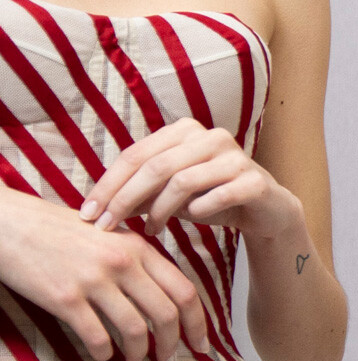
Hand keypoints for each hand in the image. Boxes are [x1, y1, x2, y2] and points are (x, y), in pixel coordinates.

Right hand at [0, 188, 213, 360]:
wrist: (8, 223)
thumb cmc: (56, 230)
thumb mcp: (107, 234)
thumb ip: (137, 259)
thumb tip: (164, 294)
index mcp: (138, 247)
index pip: (185, 290)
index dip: (199, 322)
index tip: (201, 343)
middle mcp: (122, 262)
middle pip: (167, 314)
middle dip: (174, 344)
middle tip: (171, 360)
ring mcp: (93, 281)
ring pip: (136, 330)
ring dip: (140, 354)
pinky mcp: (64, 298)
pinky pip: (97, 337)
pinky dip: (104, 353)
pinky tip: (103, 355)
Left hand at [81, 120, 304, 241]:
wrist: (265, 210)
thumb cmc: (211, 198)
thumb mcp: (168, 195)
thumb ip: (138, 194)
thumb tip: (97, 206)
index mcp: (185, 131)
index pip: (136, 154)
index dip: (108, 184)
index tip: (89, 212)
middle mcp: (210, 136)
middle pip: (155, 166)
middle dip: (125, 199)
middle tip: (107, 226)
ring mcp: (235, 157)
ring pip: (182, 181)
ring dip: (159, 210)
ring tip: (151, 230)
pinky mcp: (255, 180)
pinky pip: (217, 196)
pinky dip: (199, 210)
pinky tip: (191, 219)